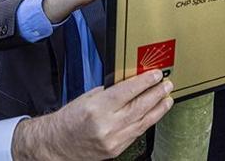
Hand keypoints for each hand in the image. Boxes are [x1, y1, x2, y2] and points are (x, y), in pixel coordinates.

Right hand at [12, 70, 173, 159]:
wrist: (57, 144)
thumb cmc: (70, 118)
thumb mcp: (89, 97)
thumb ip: (111, 91)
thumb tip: (133, 83)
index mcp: (97, 107)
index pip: (128, 91)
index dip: (146, 82)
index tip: (156, 75)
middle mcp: (106, 124)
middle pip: (140, 106)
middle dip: (156, 94)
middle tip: (166, 84)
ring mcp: (113, 139)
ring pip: (143, 122)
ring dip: (158, 109)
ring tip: (167, 98)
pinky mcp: (116, 150)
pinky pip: (136, 133)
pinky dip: (147, 122)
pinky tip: (153, 114)